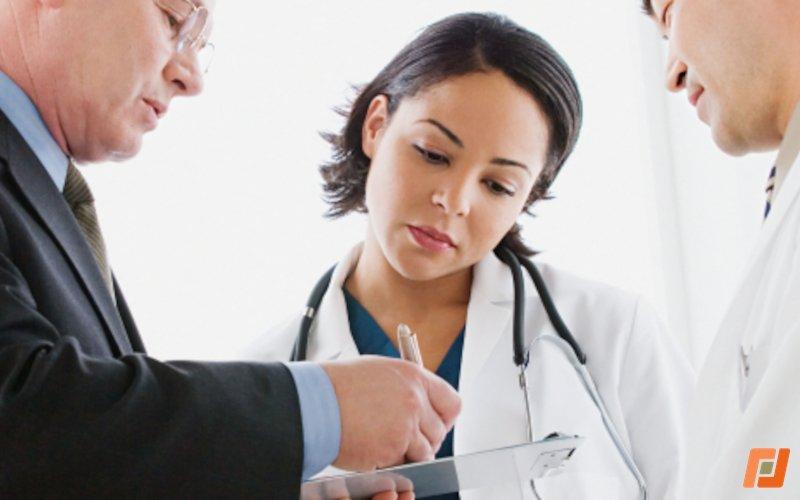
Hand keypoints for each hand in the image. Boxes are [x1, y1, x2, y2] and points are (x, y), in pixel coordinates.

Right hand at [322, 355, 460, 470]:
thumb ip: (406, 387)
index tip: (435, 424)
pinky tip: (371, 447)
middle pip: (439, 432)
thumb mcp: (380, 372)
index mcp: (414, 377)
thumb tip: (421, 403)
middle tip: (403, 439)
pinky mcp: (392, 449)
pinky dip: (390, 462)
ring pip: (424, 452)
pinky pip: (402, 464)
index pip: (452, 403)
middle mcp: (415, 400)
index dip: (444, 418)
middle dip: (424, 440)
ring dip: (407, 453)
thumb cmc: (338, 386)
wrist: (315, 402)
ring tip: (382, 443)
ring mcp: (405, 426)